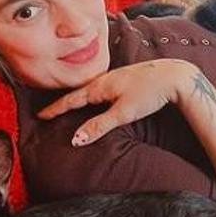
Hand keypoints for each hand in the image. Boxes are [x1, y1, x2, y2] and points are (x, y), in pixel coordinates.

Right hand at [37, 60, 194, 144]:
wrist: (175, 77)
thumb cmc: (149, 93)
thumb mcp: (123, 113)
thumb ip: (98, 126)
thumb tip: (75, 140)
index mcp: (100, 86)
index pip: (71, 100)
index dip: (55, 109)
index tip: (40, 115)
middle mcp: (105, 79)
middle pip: (79, 92)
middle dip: (63, 102)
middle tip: (49, 111)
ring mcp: (117, 77)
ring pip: (91, 89)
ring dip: (78, 97)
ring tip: (69, 105)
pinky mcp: (127, 78)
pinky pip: (102, 87)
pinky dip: (92, 94)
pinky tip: (97, 97)